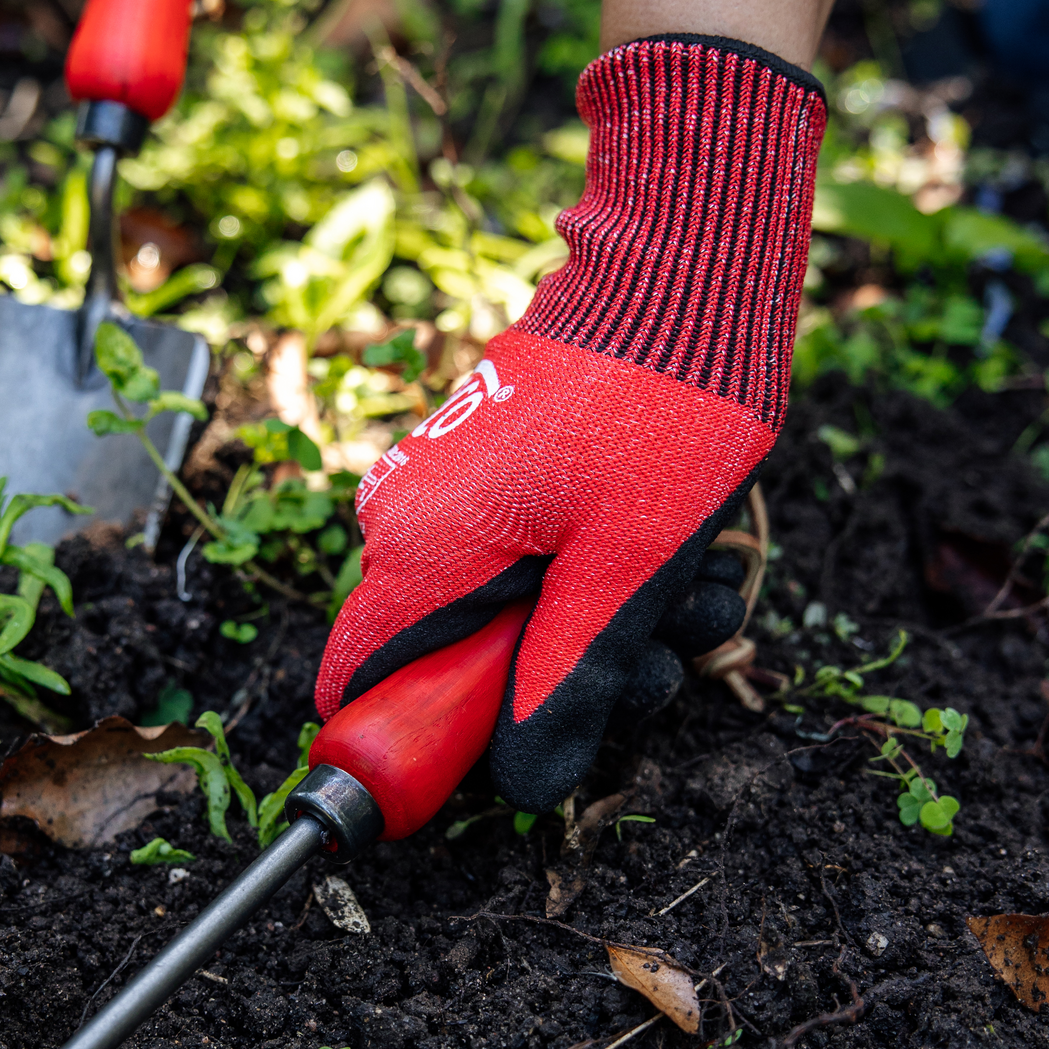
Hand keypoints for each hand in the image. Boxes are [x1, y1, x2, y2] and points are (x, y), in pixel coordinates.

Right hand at [317, 35, 825, 812]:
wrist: (686, 265)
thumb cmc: (661, 407)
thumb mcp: (626, 571)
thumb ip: (566, 682)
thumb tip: (524, 783)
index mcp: (419, 547)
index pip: (359, 685)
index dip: (419, 742)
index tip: (502, 760)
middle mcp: (409, 516)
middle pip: (450, 661)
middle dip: (555, 682)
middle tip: (654, 662)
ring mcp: (449, 487)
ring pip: (504, 614)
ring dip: (597, 629)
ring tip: (689, 595)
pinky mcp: (493, 468)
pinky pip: (525, 559)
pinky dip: (595, 574)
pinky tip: (672, 554)